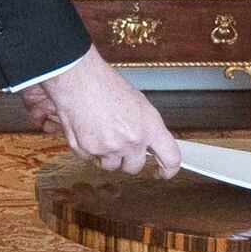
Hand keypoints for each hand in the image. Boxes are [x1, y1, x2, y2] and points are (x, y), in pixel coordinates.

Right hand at [29, 48, 177, 177]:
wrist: (79, 80)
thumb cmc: (106, 85)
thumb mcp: (138, 104)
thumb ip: (145, 128)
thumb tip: (148, 143)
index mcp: (149, 127)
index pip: (170, 158)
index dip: (168, 169)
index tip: (163, 171)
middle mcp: (132, 141)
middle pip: (135, 167)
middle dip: (128, 159)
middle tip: (119, 143)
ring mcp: (110, 148)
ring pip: (111, 165)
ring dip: (107, 155)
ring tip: (100, 131)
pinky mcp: (88, 151)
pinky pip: (90, 159)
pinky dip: (88, 149)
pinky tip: (87, 130)